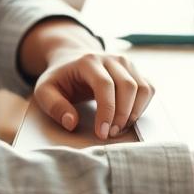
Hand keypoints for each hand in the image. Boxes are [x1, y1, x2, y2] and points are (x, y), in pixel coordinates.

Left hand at [32, 49, 153, 138]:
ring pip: (142, 88)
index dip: (107, 111)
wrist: (72, 58)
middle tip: (110, 135)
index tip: (102, 133)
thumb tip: (71, 122)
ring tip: (118, 128)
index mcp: (88, 61)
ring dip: (134, 113)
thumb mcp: (45, 90)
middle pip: (128, 86)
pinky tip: (127, 119)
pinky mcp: (136, 71)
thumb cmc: (60, 78)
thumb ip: (54, 106)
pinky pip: (148, 89)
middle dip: (122, 115)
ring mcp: (127, 63)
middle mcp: (112, 58)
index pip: (105, 85)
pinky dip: (142, 107)